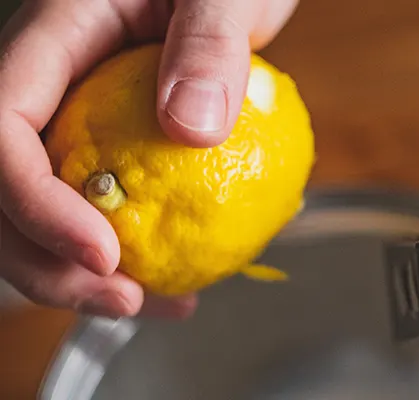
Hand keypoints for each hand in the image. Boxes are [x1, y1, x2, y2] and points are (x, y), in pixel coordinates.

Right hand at [0, 0, 296, 318]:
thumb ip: (209, 46)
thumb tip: (192, 126)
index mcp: (58, 36)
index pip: (2, 125)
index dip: (33, 202)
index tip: (103, 250)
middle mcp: (54, 84)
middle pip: (6, 188)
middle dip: (47, 262)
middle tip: (125, 299)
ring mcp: (79, 118)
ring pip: (45, 211)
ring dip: (82, 274)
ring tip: (154, 303)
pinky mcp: (112, 145)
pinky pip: (101, 204)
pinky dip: (130, 252)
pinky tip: (173, 278)